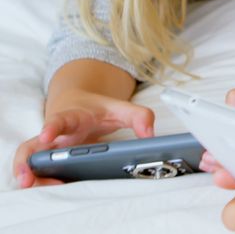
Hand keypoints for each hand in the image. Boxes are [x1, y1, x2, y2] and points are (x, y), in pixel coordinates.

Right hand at [11, 92, 153, 187]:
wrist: (79, 103)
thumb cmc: (95, 109)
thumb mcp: (120, 108)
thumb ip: (139, 116)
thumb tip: (151, 136)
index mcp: (72, 118)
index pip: (60, 120)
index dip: (53, 127)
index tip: (47, 135)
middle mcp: (55, 135)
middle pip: (32, 147)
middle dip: (26, 162)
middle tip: (28, 177)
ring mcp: (49, 148)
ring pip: (30, 162)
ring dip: (30, 176)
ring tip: (35, 188)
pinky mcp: (50, 159)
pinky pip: (39, 171)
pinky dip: (41, 181)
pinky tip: (53, 189)